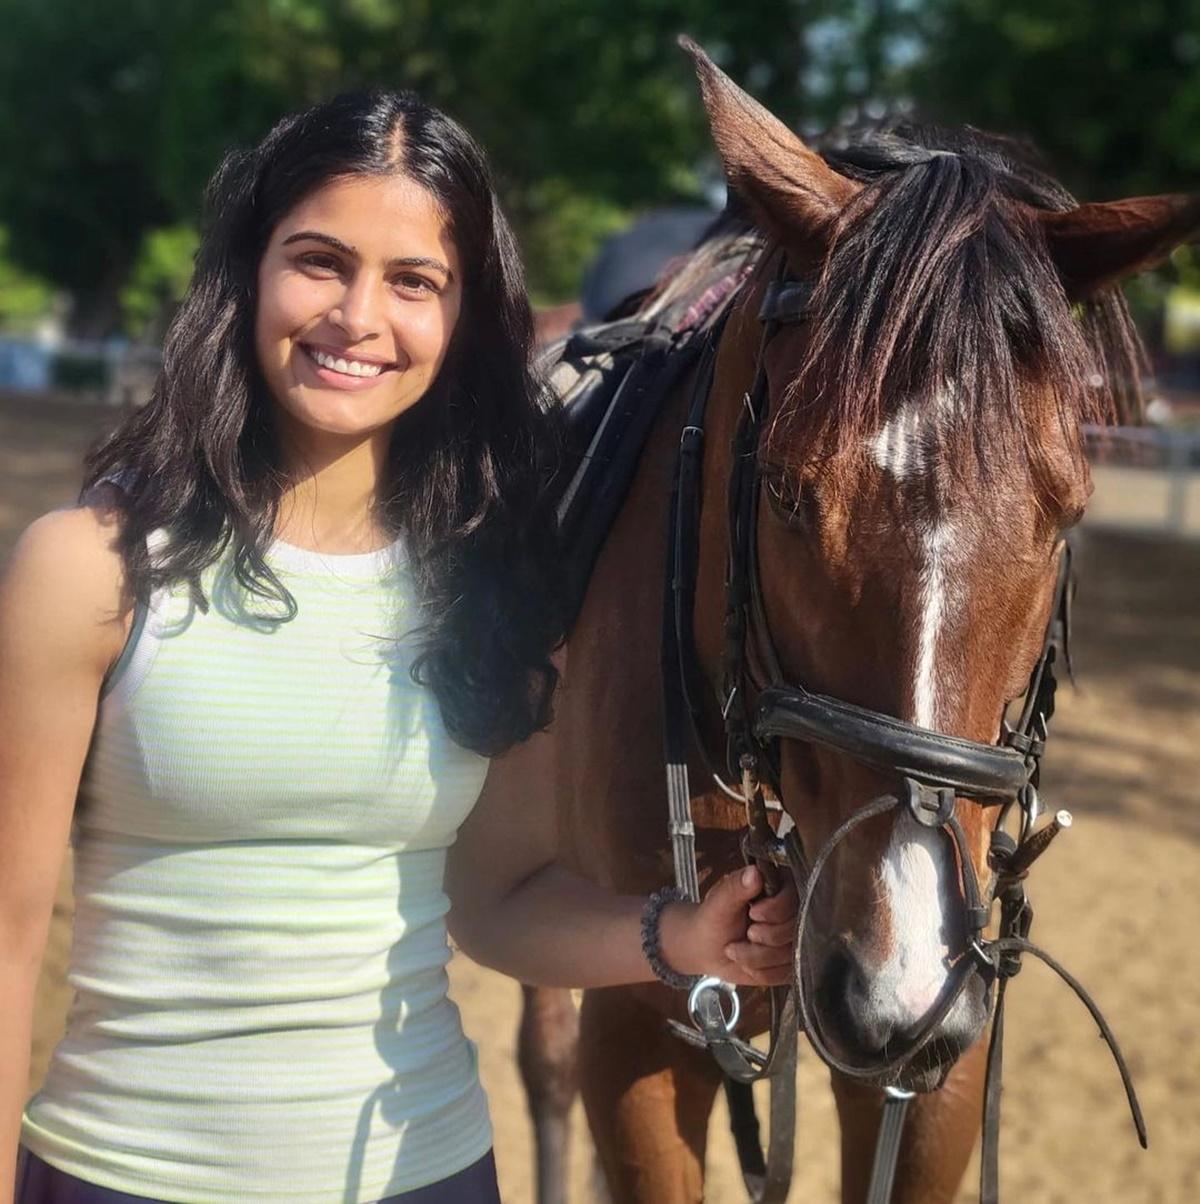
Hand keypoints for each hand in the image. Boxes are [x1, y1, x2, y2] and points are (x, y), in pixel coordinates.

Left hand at [659, 866, 798, 986]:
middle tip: (745, 933)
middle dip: (765, 939)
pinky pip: (784, 974)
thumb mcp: (720, 902)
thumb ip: (736, 886)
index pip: (795, 898)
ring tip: (737, 948)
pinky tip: (747, 961)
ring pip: (790, 956)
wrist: (705, 947)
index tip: (753, 913)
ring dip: (757, 958)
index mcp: (776, 887)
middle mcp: (789, 912)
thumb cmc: (711, 920)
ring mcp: (791, 938)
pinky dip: (761, 972)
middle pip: (796, 930)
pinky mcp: (789, 961)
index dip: (776, 911)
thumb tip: (754, 872)